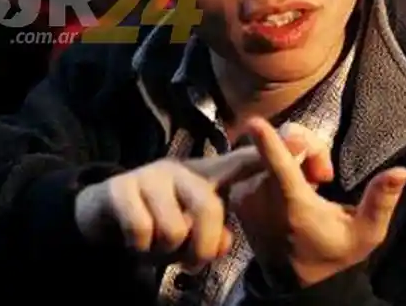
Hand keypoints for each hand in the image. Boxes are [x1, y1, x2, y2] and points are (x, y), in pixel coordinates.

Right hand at [73, 130, 320, 268]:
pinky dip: (140, 248)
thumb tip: (222, 244)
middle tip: (187, 260)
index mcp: (204, 178)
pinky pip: (142, 232)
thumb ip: (213, 238)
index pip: (242, 164)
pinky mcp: (122, 188)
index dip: (269, 157)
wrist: (103, 214)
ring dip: (164, 250)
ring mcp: (150, 176)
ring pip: (174, 228)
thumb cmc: (158, 222)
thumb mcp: (190, 231)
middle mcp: (181, 170)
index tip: (302, 145)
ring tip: (156, 244)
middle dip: (199, 248)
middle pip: (208, 209)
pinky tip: (134, 241)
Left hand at [231, 117, 405, 286]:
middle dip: (309, 149)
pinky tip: (285, 185)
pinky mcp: (235, 189)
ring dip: (293, 156)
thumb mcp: (366, 232)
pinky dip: (273, 163)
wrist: (291, 274)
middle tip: (323, 176)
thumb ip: (381, 201)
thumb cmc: (333, 250)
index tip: (255, 123)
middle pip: (286, 143)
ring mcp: (244, 192)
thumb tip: (401, 171)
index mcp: (292, 204)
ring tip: (307, 184)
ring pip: (271, 147)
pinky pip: (256, 156)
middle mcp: (261, 197)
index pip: (280, 166)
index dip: (269, 143)